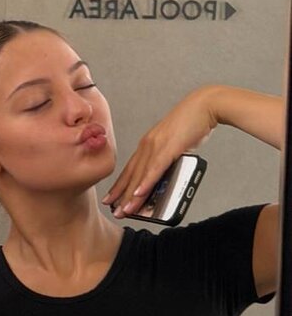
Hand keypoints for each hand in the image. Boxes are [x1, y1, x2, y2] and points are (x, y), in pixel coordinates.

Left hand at [104, 87, 216, 217]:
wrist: (204, 105)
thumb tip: (166, 174)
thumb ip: (168, 158)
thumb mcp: (175, 143)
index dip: (120, 185)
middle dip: (120, 194)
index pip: (130, 169)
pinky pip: (154, 169)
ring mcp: (156, 146)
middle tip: (113, 209)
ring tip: (124, 210)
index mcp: (148, 144)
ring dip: (131, 195)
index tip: (112, 197)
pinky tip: (138, 194)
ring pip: (140, 175)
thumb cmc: (192, 123)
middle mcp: (147, 145)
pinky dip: (145, 183)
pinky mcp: (168, 148)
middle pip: (131, 174)